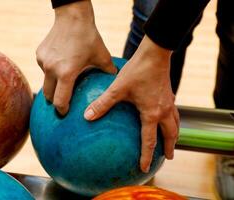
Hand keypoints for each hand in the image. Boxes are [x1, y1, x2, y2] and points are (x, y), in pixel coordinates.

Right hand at [36, 1, 115, 114]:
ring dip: (53, 85)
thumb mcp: (102, 56)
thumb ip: (108, 71)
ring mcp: (43, 62)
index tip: (65, 114)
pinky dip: (50, 70)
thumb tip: (115, 82)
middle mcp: (51, 69)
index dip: (62, 110)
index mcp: (66, 73)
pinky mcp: (39, 54)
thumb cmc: (89, 37)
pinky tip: (60, 63)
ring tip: (62, 82)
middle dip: (55, 101)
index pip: (60, 101)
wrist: (72, 17)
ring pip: (45, 81)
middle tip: (62, 103)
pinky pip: (43, 68)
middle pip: (48, 95)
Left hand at [84, 36, 179, 172]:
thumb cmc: (137, 71)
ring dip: (174, 135)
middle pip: (170, 134)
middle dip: (169, 147)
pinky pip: (174, 113)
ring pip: (176, 124)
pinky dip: (172, 121)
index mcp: (152, 113)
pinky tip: (165, 118)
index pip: (149, 140)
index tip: (144, 168)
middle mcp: (164, 111)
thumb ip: (103, 103)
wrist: (155, 53)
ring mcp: (169, 102)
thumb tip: (87, 116)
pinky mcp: (169, 94)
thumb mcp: (117, 88)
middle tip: (167, 157)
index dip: (146, 156)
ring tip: (172, 142)